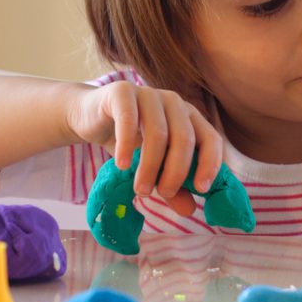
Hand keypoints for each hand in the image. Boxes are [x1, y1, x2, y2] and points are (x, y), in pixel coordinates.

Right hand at [66, 81, 222, 214]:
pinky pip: (128, 119)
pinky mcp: (122, 92)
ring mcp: (149, 94)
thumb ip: (172, 186)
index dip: (210, 164)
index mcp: (189, 117)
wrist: (90, 117)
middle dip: (175, 171)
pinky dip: (126, 145)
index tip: (201, 189)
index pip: (211, 139)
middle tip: (163, 193)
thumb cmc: (129, 141)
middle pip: (184, 139)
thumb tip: (189, 210)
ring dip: (151, 166)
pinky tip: (122, 165)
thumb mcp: (153, 166)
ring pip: (158, 133)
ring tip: (141, 189)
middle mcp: (174, 102)